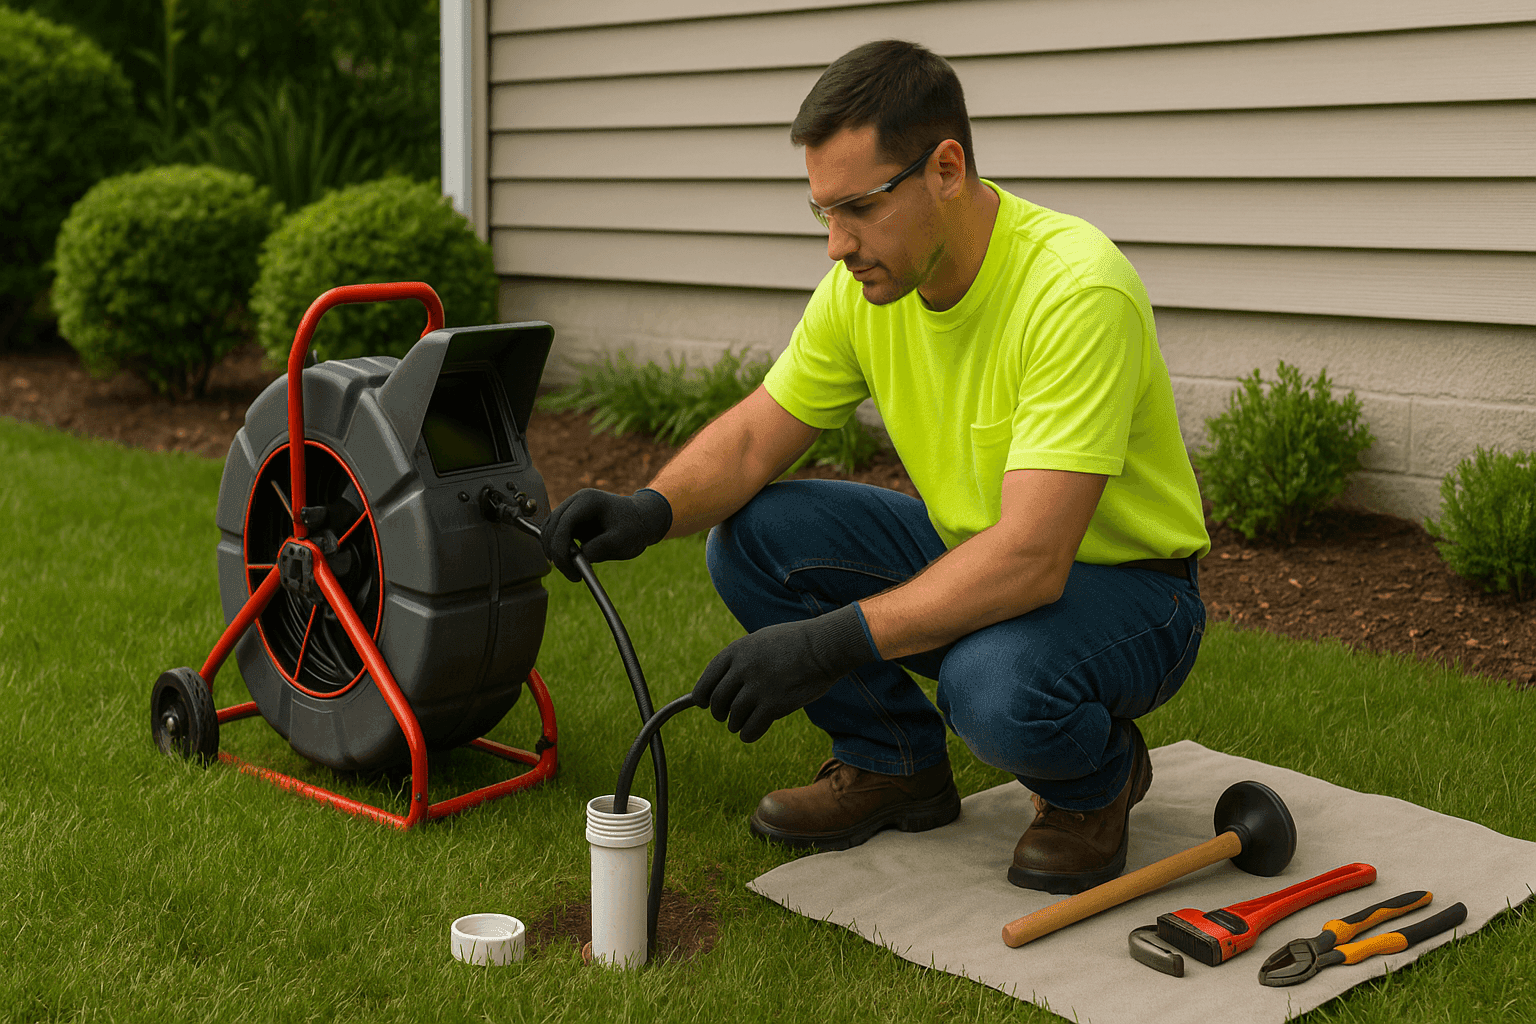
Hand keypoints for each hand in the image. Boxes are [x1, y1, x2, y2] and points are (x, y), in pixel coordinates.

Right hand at [540, 487, 671, 581]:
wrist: (642, 520)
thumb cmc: (634, 527)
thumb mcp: (622, 540)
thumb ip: (600, 548)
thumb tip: (578, 557)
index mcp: (587, 500)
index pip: (563, 522)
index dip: (560, 546)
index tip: (568, 567)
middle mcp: (576, 502)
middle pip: (551, 526)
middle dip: (556, 552)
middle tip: (572, 575)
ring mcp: (572, 510)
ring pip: (550, 531)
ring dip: (555, 551)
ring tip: (573, 571)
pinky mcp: (571, 521)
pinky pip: (556, 535)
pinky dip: (559, 549)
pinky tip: (572, 563)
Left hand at [692, 604, 876, 742]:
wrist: (825, 646)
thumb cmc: (797, 643)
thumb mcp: (762, 641)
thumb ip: (742, 660)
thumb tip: (725, 685)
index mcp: (737, 650)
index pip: (708, 679)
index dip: (702, 695)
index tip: (703, 703)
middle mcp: (743, 668)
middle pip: (717, 700)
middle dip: (718, 712)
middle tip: (725, 717)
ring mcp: (758, 686)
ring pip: (733, 717)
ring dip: (735, 724)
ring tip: (740, 725)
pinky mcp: (774, 704)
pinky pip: (751, 728)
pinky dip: (747, 734)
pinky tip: (750, 734)